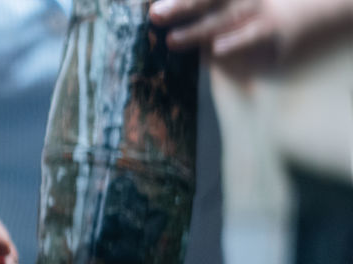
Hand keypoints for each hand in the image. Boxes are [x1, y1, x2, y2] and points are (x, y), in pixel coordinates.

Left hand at [151, 0, 352, 69]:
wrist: (328, 0)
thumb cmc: (272, 2)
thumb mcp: (239, 0)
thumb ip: (214, 5)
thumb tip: (168, 11)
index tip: (145, 4)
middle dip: (182, 6)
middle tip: (153, 15)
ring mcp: (264, 7)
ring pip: (226, 18)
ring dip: (198, 31)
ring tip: (171, 42)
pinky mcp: (280, 28)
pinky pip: (255, 36)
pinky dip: (237, 41)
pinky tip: (218, 49)